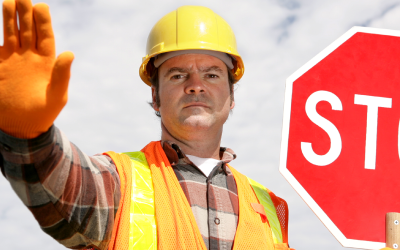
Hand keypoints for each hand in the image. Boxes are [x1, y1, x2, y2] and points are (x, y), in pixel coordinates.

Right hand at [0, 0, 73, 137]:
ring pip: (12, 34)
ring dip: (10, 19)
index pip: (46, 37)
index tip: (40, 7)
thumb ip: (62, 75)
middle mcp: (30, 57)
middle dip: (25, 14)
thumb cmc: (44, 113)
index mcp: (47, 62)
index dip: (43, 22)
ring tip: (9, 1)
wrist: (22, 126)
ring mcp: (13, 60)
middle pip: (28, 30)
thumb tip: (70, 53)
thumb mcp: (57, 96)